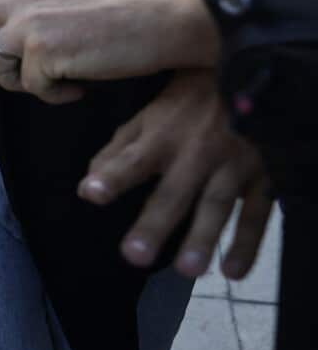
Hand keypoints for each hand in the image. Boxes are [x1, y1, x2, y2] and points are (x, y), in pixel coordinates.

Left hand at [0, 0, 219, 103]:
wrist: (159, 27)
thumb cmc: (118, 26)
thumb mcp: (64, 10)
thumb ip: (29, 19)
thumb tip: (0, 46)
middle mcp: (23, 3)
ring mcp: (31, 25)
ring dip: (20, 82)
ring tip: (56, 80)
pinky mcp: (43, 51)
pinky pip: (30, 87)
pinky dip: (54, 95)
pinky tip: (78, 86)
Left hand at [78, 70, 271, 278]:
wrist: (248, 77)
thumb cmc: (188, 103)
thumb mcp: (150, 116)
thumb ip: (119, 149)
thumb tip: (87, 184)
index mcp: (163, 136)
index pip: (132, 159)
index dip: (113, 175)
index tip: (91, 193)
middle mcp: (196, 152)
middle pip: (173, 192)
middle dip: (155, 224)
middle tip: (135, 256)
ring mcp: (232, 165)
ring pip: (216, 205)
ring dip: (202, 238)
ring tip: (187, 270)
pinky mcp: (263, 176)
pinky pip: (257, 213)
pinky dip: (247, 244)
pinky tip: (233, 272)